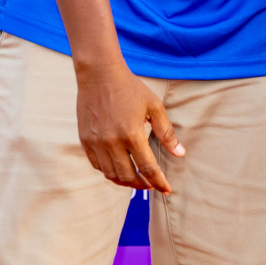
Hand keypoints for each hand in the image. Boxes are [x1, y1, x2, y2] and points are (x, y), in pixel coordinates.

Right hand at [74, 61, 183, 193]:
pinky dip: (109, 172)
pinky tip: (118, 168)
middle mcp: (112, 142)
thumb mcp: (154, 106)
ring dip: (125, 181)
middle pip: (128, 176)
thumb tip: (180, 154)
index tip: (166, 189)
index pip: (148, 168)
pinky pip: (97, 165)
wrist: (99, 74)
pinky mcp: (85, 141)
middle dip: (142, 185)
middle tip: (151, 184)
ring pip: (111, 174)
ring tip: (136, 179)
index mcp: (132, 134)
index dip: (159, 182)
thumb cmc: (130, 89)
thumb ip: (167, 133)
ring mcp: (96, 143)